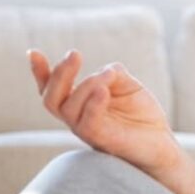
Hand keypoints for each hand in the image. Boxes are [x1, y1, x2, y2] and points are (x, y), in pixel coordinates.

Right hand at [28, 48, 181, 175]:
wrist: (161, 141)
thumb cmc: (141, 114)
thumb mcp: (127, 85)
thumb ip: (112, 73)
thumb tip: (104, 71)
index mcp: (80, 103)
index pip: (52, 89)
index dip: (40, 72)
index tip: (32, 52)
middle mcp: (77, 117)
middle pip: (51, 98)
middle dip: (59, 74)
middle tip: (74, 54)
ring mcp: (87, 130)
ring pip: (67, 108)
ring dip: (86, 85)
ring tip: (108, 75)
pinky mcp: (101, 140)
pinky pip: (87, 124)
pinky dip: (93, 104)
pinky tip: (104, 90)